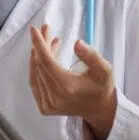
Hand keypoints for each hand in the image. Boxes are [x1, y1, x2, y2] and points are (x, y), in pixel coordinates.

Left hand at [28, 24, 117, 138]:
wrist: (100, 110)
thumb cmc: (102, 88)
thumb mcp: (104, 70)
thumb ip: (92, 56)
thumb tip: (77, 43)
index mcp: (67, 87)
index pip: (46, 62)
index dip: (39, 44)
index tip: (34, 29)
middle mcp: (54, 97)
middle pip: (40, 65)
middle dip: (41, 45)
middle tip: (46, 29)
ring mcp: (48, 105)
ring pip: (36, 73)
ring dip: (38, 55)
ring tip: (50, 41)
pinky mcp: (45, 108)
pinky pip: (35, 83)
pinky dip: (37, 68)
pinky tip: (45, 57)